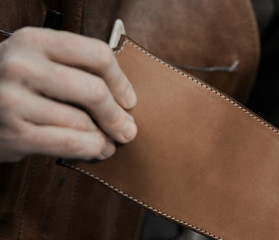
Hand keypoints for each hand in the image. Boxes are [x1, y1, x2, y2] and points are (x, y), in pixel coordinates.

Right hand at [0, 27, 136, 162]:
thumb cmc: (14, 85)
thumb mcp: (37, 61)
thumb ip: (74, 67)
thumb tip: (125, 98)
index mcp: (33, 40)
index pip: (97, 55)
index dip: (120, 81)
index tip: (128, 99)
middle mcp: (20, 66)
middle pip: (94, 91)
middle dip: (117, 115)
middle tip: (127, 129)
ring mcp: (13, 101)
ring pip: (83, 122)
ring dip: (105, 137)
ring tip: (110, 141)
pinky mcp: (13, 134)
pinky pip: (70, 144)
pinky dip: (91, 149)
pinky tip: (98, 150)